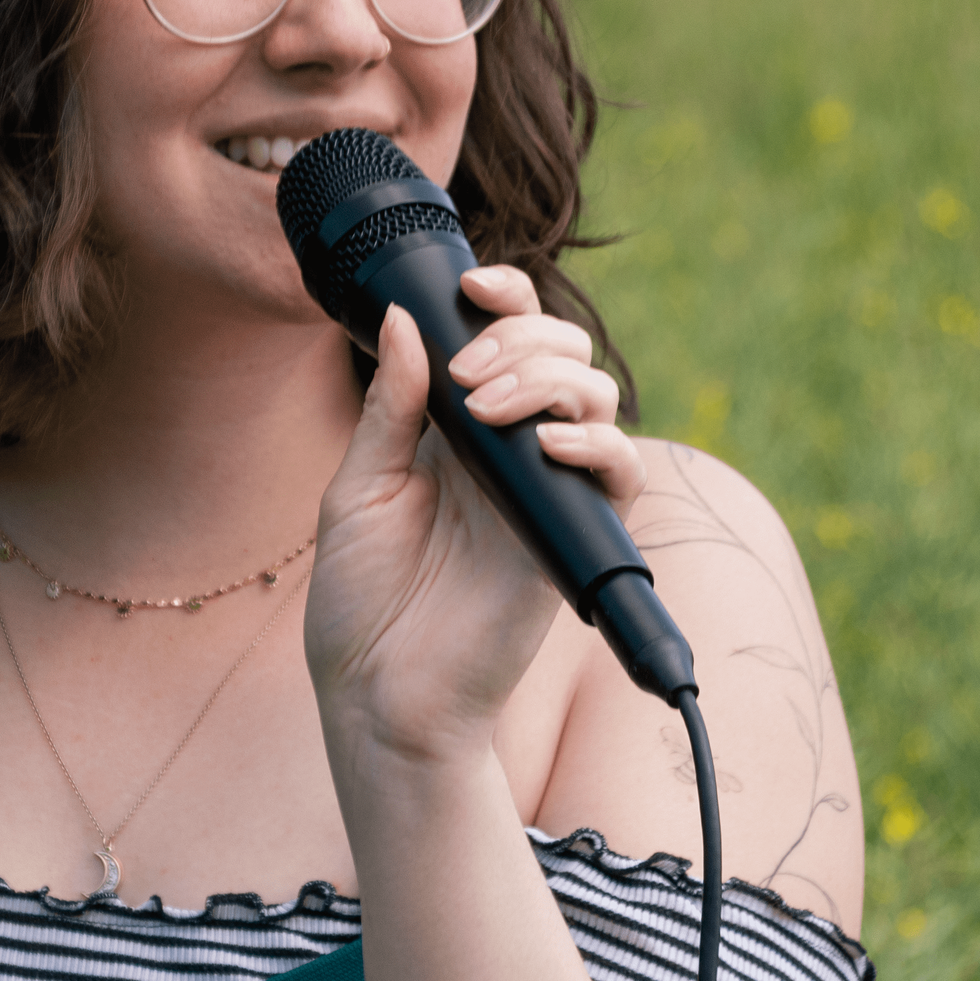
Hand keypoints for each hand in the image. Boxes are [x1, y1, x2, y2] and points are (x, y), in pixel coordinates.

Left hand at [304, 265, 644, 765]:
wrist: (380, 695)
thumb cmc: (360, 601)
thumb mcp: (359, 487)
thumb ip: (391, 405)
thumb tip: (402, 318)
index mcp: (458, 429)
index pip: (507, 338)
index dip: (506, 298)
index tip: (474, 285)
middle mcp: (512, 451)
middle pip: (563, 351)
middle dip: (524, 335)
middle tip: (468, 374)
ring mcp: (547, 492)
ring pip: (598, 396)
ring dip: (548, 378)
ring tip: (489, 409)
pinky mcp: (574, 538)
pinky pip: (621, 472)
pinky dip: (594, 443)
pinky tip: (544, 445)